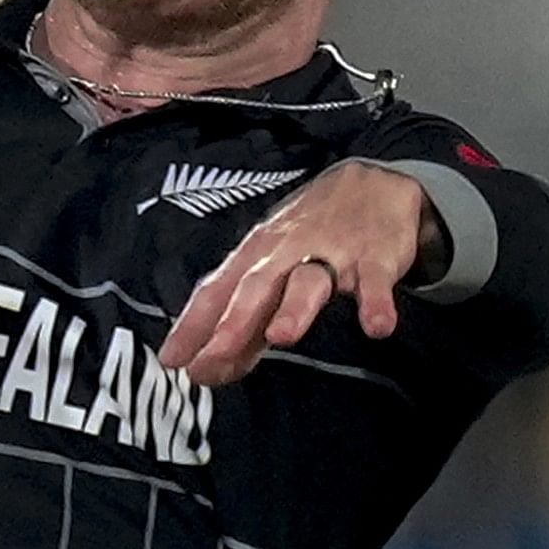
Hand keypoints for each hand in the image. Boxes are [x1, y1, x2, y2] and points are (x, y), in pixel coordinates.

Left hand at [158, 161, 440, 385]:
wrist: (372, 184)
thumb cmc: (309, 234)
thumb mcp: (269, 264)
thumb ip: (244, 315)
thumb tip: (210, 364)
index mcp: (255, 256)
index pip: (216, 292)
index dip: (192, 326)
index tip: (172, 360)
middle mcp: (286, 253)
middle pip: (254, 289)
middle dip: (231, 324)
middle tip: (211, 358)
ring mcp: (331, 253)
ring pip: (309, 282)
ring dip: (294, 308)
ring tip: (281, 336)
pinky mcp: (374, 257)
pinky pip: (375, 282)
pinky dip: (376, 303)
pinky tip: (376, 328)